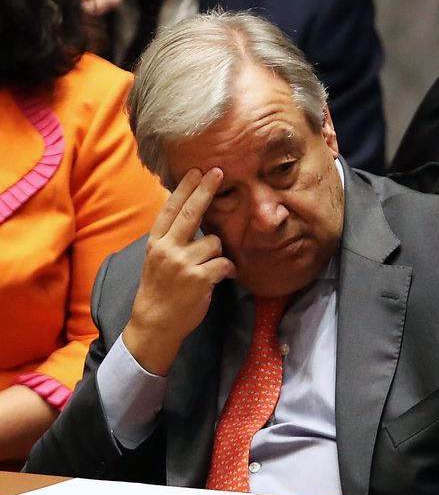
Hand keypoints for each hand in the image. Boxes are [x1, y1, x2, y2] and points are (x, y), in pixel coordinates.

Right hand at [124, 169, 235, 375]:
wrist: (155, 324)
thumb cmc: (160, 291)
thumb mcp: (157, 259)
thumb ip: (172, 239)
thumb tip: (189, 213)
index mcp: (156, 242)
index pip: (170, 209)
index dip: (184, 188)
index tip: (196, 170)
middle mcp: (167, 249)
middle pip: (191, 212)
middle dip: (206, 189)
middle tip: (218, 172)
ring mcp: (183, 263)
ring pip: (214, 242)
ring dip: (217, 254)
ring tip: (207, 269)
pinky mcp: (199, 278)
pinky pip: (225, 263)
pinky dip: (228, 270)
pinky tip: (220, 278)